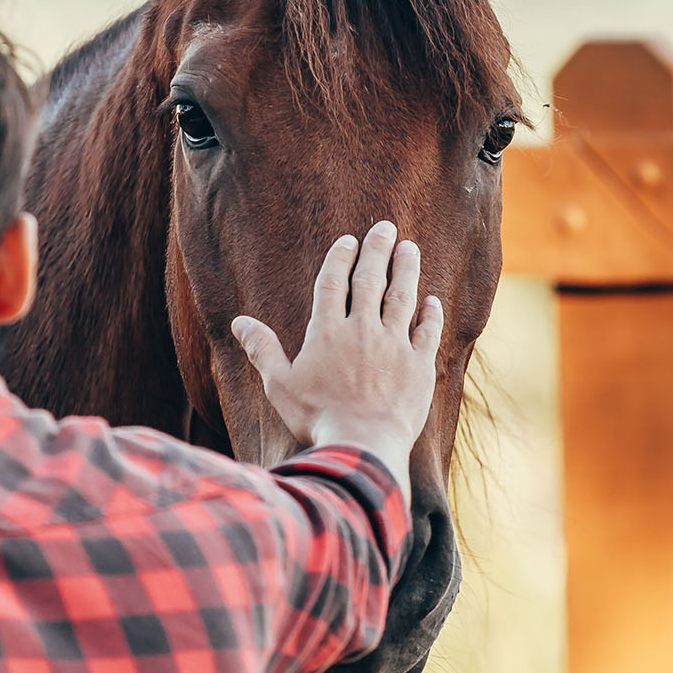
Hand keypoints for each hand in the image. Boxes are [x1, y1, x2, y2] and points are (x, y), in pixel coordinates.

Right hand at [230, 221, 442, 504]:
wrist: (361, 445)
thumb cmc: (316, 418)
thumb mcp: (279, 385)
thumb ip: (262, 349)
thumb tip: (239, 321)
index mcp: (328, 332)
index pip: (334, 283)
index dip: (341, 258)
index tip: (349, 240)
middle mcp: (363, 330)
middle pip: (371, 280)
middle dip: (378, 250)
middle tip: (386, 227)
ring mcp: (395, 346)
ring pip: (403, 298)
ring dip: (407, 270)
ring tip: (410, 248)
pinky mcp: (419, 367)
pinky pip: (427, 333)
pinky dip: (430, 315)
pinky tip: (432, 301)